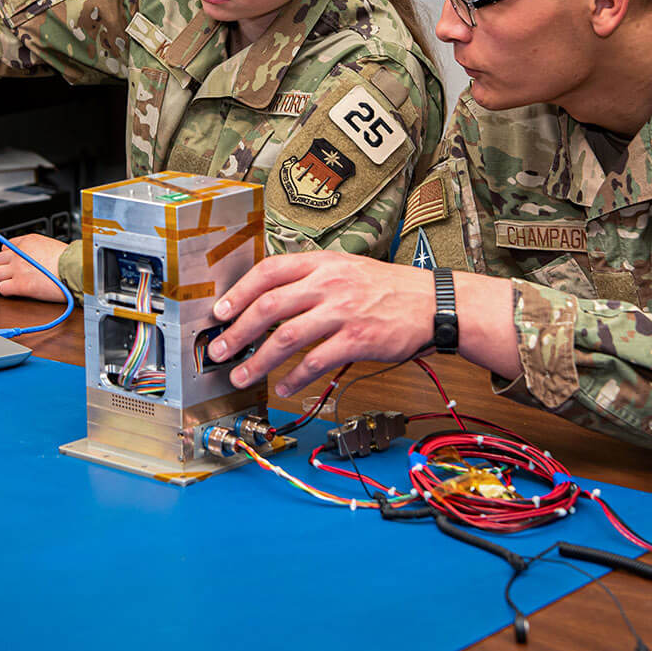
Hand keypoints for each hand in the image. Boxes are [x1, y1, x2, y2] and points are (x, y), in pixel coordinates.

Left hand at [0, 233, 68, 302]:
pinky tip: (15, 292)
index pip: (5, 247)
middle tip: (12, 274)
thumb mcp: (50, 246)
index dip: (9, 257)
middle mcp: (20, 254)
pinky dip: (7, 291)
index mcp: (27, 242)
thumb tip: (34, 256)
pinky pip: (2, 288)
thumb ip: (37, 249)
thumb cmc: (69, 260)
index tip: (13, 262)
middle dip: (3, 268)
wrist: (75, 270)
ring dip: (2, 279)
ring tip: (13, 284)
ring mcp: (18, 269)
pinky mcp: (20, 285)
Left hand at [207, 251, 436, 396]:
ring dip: (259, 362)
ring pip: (286, 337)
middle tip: (220, 351)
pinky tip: (285, 387)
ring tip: (243, 376)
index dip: (239, 292)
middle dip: (237, 332)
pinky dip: (295, 378)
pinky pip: (316, 362)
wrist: (432, 303)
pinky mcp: (357, 339)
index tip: (219, 312)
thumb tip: (268, 298)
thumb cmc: (387, 288)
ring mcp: (342, 311)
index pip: (268, 271)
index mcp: (322, 263)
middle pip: (269, 306)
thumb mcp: (346, 268)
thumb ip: (310, 278)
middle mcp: (328, 284)